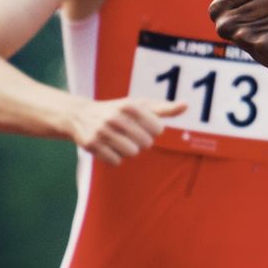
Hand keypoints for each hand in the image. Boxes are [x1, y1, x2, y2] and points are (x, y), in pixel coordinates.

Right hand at [68, 96, 186, 164]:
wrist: (80, 115)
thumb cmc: (118, 111)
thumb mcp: (140, 106)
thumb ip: (164, 108)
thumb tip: (187, 105)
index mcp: (130, 106)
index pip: (158, 129)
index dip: (153, 130)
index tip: (142, 124)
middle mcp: (115, 117)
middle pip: (146, 143)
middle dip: (141, 141)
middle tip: (128, 133)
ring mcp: (102, 131)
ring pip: (132, 153)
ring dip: (128, 150)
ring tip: (119, 140)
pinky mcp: (91, 145)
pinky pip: (116, 161)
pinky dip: (114, 157)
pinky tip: (107, 146)